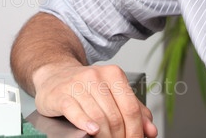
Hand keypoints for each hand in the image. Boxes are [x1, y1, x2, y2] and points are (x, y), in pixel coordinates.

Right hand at [33, 62, 157, 137]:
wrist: (55, 76)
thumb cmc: (87, 88)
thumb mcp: (113, 93)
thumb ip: (135, 110)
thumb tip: (151, 130)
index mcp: (113, 74)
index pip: (131, 108)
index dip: (136, 131)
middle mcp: (96, 76)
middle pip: (115, 116)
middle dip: (120, 137)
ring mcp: (77, 84)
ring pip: (98, 118)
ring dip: (104, 137)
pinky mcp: (60, 94)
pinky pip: (75, 111)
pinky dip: (85, 123)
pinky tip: (91, 131)